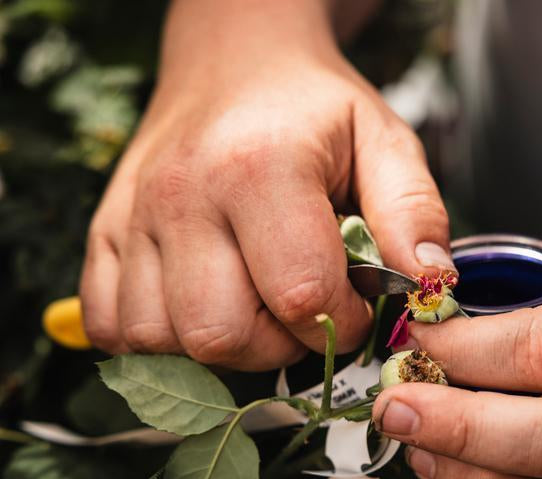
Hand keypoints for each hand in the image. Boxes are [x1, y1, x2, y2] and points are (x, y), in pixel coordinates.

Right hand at [79, 0, 451, 369]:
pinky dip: (161, 339)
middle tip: (304, 311)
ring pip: (164, 341)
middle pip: (223, 334)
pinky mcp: (102, 233)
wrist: (234, 61)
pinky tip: (205, 305)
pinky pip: (114, 327)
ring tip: (256, 305)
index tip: (355, 305)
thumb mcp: (383, 140)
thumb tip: (431, 287)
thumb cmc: (312, 107)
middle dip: (280, 347)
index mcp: (260, 168)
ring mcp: (132, 217)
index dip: (343, 322)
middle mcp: (183, 196)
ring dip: (221, 348)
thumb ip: (413, 212)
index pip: (301, 295)